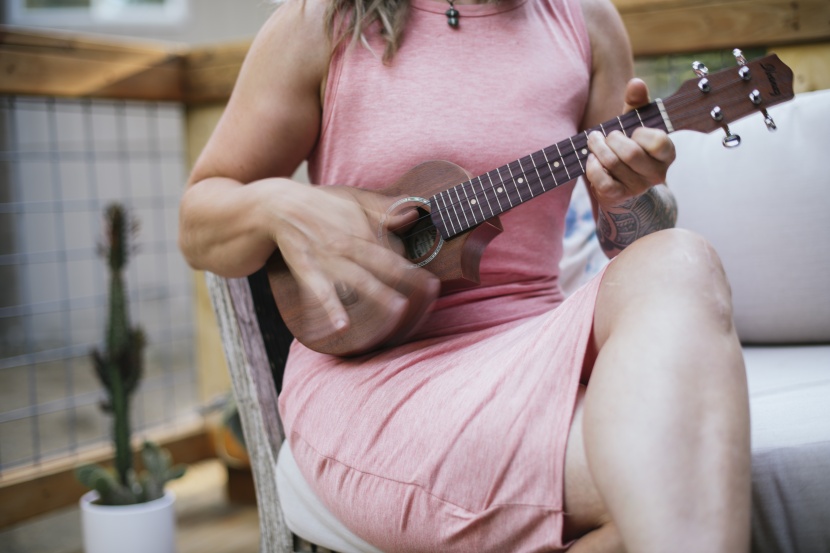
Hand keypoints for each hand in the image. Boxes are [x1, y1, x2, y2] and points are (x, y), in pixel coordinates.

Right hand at [265, 181, 439, 334]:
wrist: (277, 205)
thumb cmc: (321, 204)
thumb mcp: (353, 198)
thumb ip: (383, 208)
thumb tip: (412, 214)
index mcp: (361, 226)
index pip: (392, 250)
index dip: (413, 267)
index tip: (433, 284)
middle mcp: (346, 242)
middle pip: (381, 261)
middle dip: (407, 277)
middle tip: (431, 291)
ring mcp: (326, 257)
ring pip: (356, 277)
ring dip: (377, 293)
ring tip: (399, 309)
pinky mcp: (306, 268)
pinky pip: (319, 290)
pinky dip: (330, 307)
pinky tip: (342, 325)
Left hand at [585, 78, 675, 208]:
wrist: (621, 185)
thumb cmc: (628, 147)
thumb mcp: (634, 124)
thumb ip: (636, 103)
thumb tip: (637, 83)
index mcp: (666, 154)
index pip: (658, 142)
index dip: (640, 133)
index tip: (632, 131)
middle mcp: (656, 174)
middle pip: (630, 153)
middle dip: (611, 139)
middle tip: (602, 135)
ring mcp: (637, 187)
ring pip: (613, 164)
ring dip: (598, 149)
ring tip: (593, 142)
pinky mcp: (618, 196)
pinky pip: (602, 181)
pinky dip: (592, 167)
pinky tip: (591, 159)